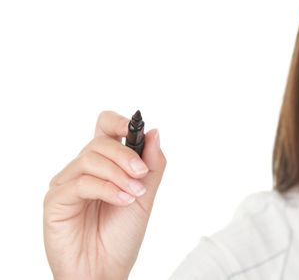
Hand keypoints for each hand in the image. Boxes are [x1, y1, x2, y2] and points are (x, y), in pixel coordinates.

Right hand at [43, 111, 166, 279]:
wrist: (105, 270)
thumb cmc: (122, 235)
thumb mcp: (145, 195)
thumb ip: (152, 164)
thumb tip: (154, 132)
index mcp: (104, 165)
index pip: (104, 128)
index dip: (119, 121)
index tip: (136, 125)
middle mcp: (83, 170)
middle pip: (100, 142)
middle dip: (126, 155)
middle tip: (142, 175)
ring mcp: (67, 183)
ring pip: (90, 159)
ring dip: (119, 174)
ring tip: (135, 193)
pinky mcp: (56, 200)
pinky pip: (81, 183)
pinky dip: (107, 189)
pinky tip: (123, 200)